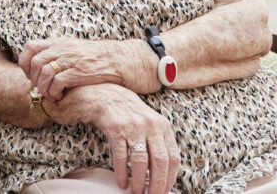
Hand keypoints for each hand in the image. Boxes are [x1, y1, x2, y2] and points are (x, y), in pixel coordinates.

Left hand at [18, 37, 153, 100]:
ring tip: (50, 94)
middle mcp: (62, 49)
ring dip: (43, 88)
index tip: (29, 74)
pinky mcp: (79, 72)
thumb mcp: (75, 49)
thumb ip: (59, 53)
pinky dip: (54, 92)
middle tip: (39, 88)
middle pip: (34, 62)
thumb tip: (42, 63)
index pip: (30, 46)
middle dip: (32, 78)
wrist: (121, 59)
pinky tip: (60, 96)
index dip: (24, 62)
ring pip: (43, 73)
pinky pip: (57, 82)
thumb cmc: (98, 58)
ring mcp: (70, 60)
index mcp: (59, 43)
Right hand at [44, 84, 179, 193]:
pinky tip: (121, 181)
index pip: (173, 158)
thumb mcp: (149, 123)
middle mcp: (150, 125)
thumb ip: (158, 143)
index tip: (165, 191)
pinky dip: (122, 171)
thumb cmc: (127, 113)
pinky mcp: (115, 127)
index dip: (170, 178)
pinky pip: (121, 155)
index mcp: (162, 126)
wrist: (104, 93)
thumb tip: (163, 174)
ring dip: (139, 181)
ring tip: (135, 192)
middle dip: (157, 184)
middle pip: (160, 161)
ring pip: (141, 160)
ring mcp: (132, 125)